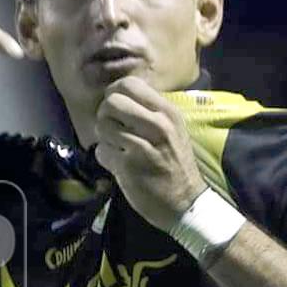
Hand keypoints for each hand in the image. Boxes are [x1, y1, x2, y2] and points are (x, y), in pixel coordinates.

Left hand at [93, 76, 207, 231]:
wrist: (185, 202)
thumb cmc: (176, 164)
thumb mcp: (173, 129)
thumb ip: (149, 110)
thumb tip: (118, 96)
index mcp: (167, 112)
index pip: (129, 84)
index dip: (115, 94)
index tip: (117, 109)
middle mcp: (156, 125)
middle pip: (111, 103)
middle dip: (105, 115)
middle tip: (113, 129)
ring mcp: (141, 146)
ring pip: (102, 127)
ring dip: (105, 138)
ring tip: (118, 148)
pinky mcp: (128, 167)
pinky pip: (101, 151)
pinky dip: (105, 158)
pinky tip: (118, 164)